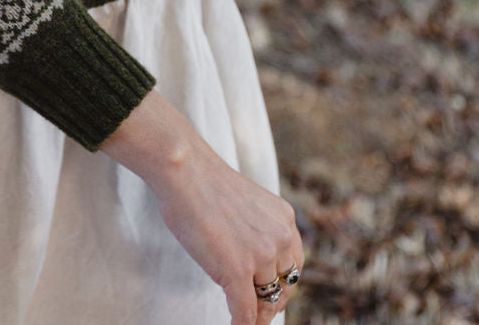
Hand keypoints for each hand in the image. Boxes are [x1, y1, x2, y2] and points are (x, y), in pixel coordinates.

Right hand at [152, 144, 301, 323]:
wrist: (184, 170)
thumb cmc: (201, 181)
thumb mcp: (246, 202)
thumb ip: (255, 227)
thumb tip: (246, 252)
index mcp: (283, 219)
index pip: (294, 264)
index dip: (283, 284)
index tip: (271, 293)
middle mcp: (279, 237)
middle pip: (285, 287)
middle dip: (271, 303)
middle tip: (258, 312)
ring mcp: (260, 256)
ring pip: (265, 302)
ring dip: (255, 316)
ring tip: (244, 320)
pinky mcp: (237, 271)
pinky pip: (244, 312)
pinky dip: (241, 324)